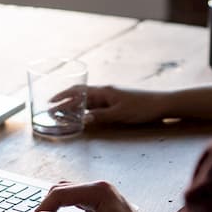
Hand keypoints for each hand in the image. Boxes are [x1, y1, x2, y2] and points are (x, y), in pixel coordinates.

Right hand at [27, 181, 157, 211]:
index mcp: (97, 190)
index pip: (59, 194)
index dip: (42, 210)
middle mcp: (98, 187)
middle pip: (60, 191)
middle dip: (46, 210)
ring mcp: (100, 195)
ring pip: (66, 195)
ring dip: (53, 210)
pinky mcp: (100, 204)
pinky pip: (75, 202)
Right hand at [53, 85, 168, 124]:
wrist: (161, 104)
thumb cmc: (141, 108)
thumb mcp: (120, 114)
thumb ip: (101, 116)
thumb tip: (83, 119)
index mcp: (104, 91)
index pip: (78, 92)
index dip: (63, 97)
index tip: (50, 103)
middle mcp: (105, 91)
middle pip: (80, 94)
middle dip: (64, 100)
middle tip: (51, 108)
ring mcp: (110, 96)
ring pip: (87, 100)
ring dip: (74, 105)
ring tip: (62, 112)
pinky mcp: (115, 102)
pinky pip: (95, 104)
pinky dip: (85, 108)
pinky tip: (82, 115)